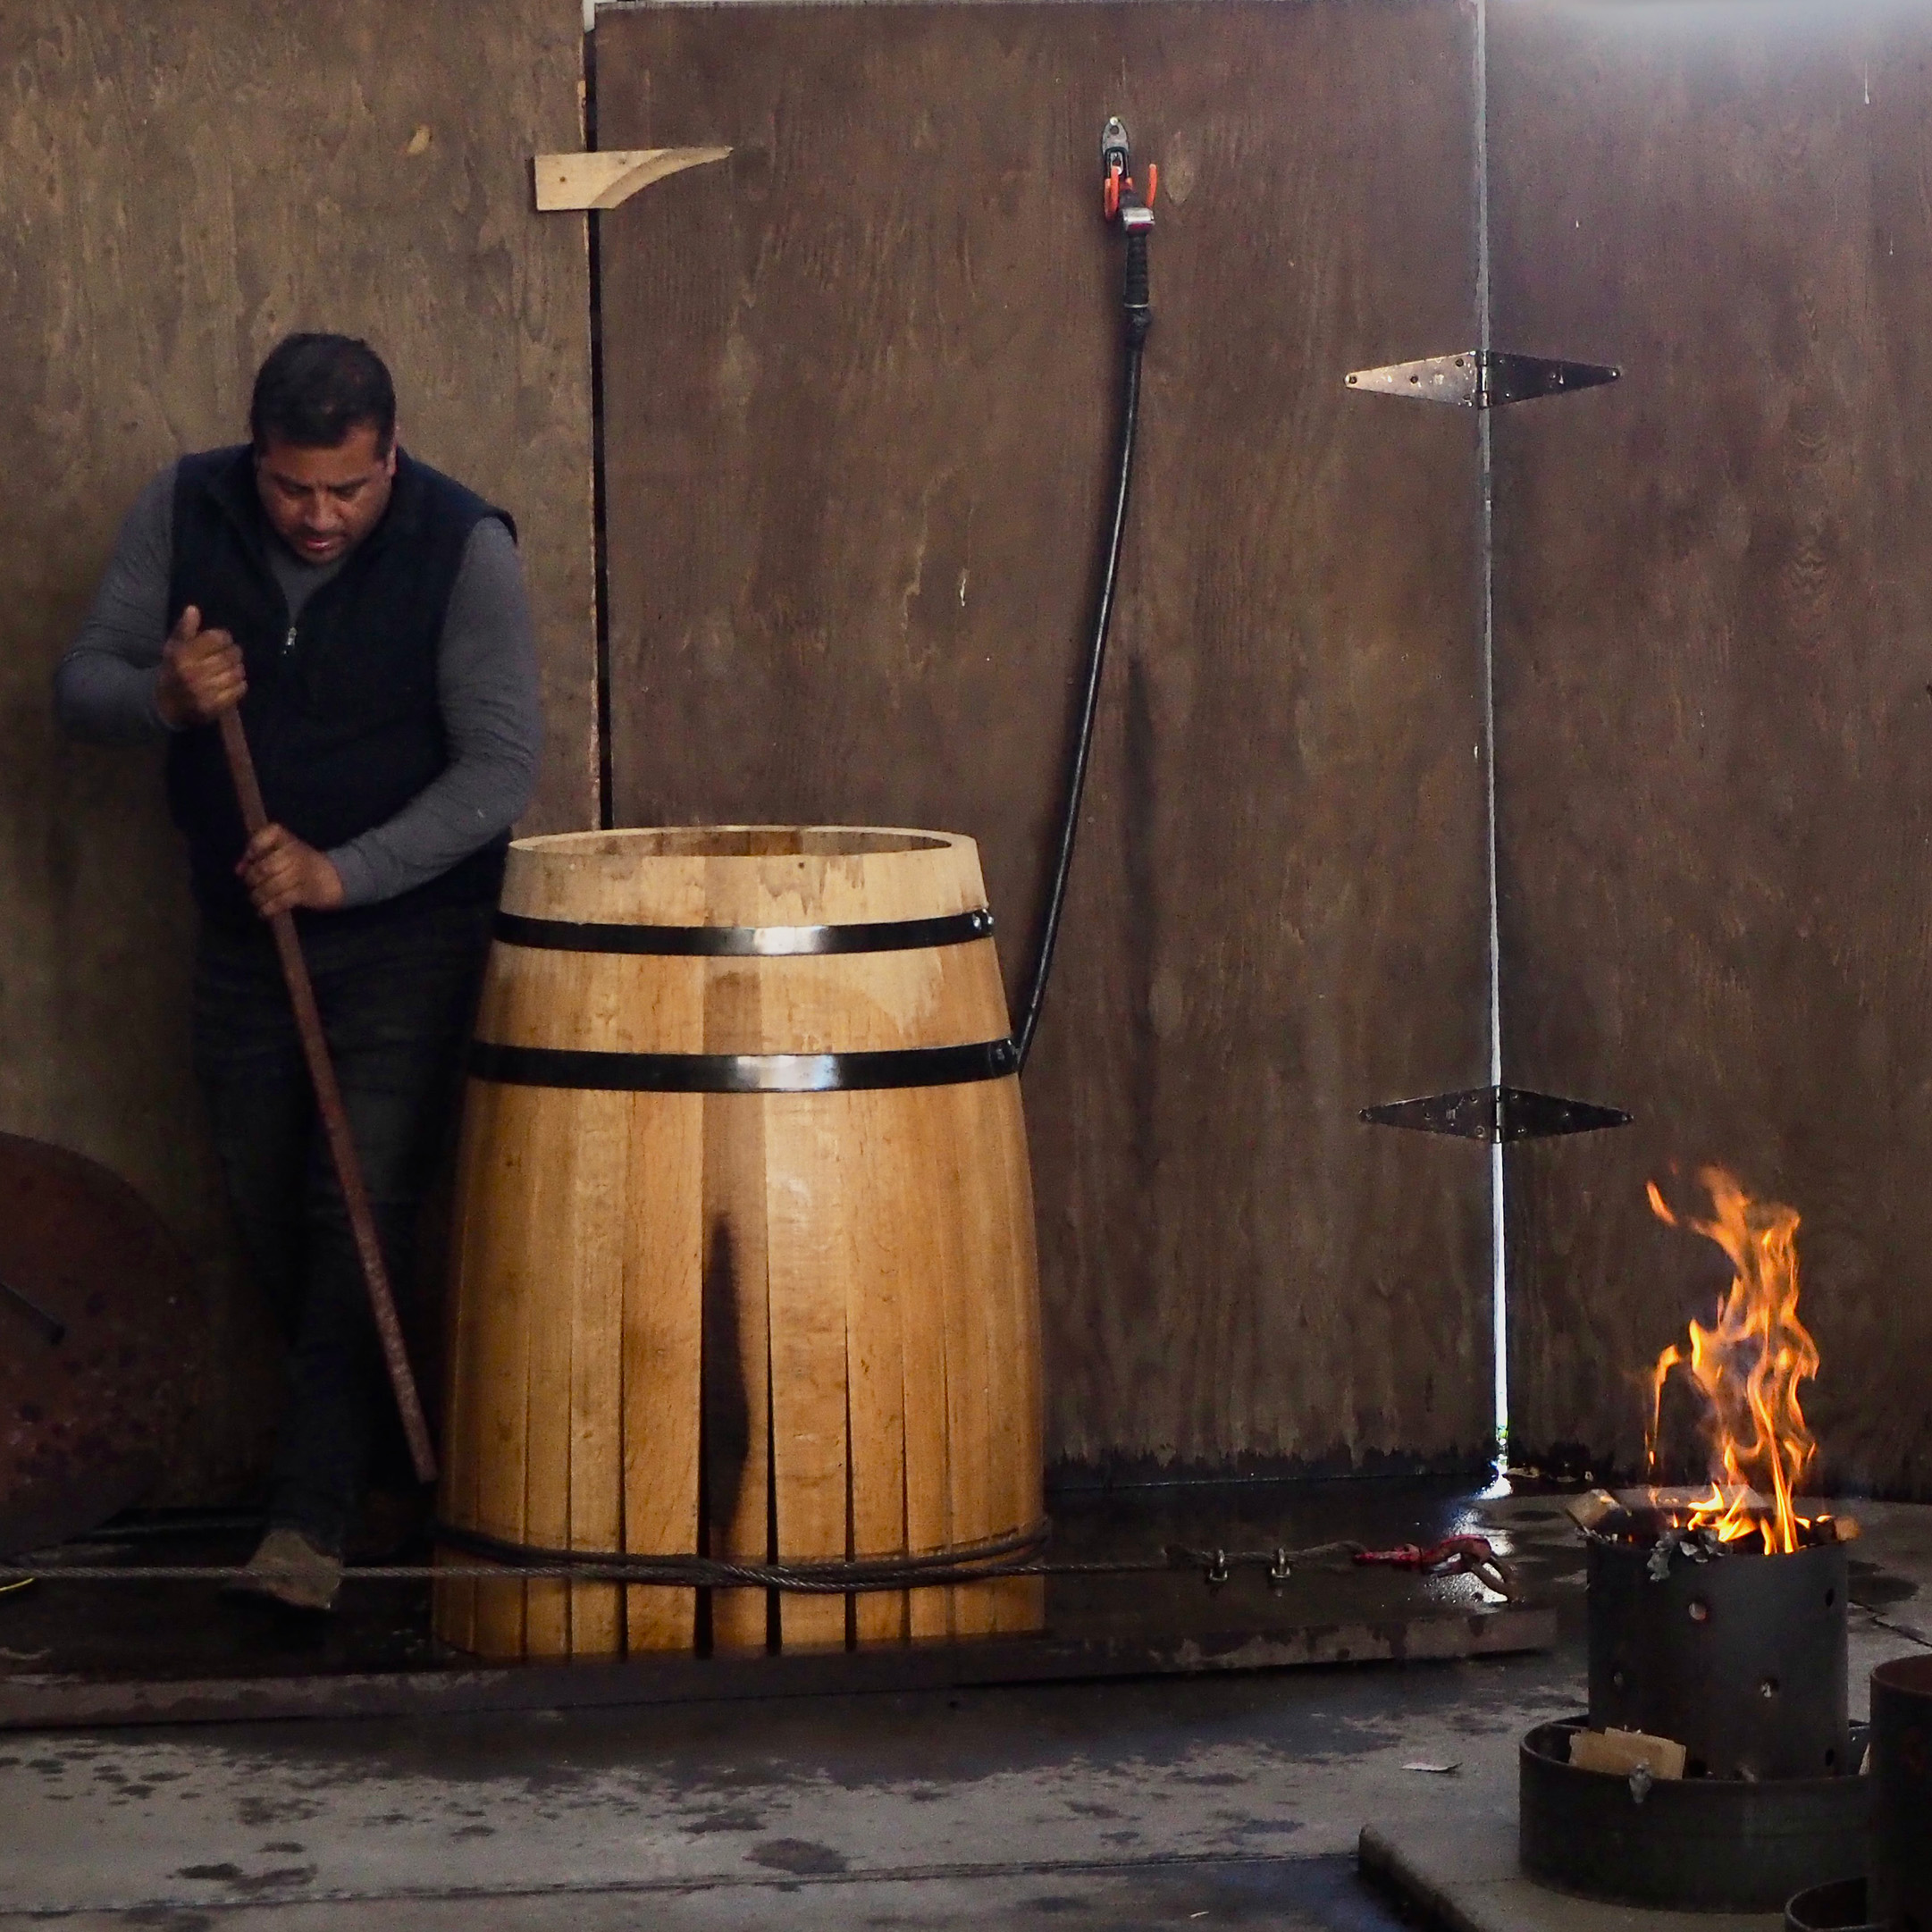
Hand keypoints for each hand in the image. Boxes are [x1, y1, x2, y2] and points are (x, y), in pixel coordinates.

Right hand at [156, 605, 244, 728]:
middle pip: (229, 656)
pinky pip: (238, 691)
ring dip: (238, 669)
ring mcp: (203, 691)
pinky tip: (234, 682)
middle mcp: (192, 673)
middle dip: (234, 653)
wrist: (165, 704)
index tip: (224, 640)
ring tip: (233, 668)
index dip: (224, 637)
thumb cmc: (173, 670)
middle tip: (233, 654)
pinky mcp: (213, 706)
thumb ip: (184, 629)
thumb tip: (193, 609)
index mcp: (182, 655)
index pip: (217, 638)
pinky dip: (240, 685)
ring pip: (236, 673)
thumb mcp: (173, 648)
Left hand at [237, 824, 344, 918]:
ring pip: (271, 885)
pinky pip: (281, 901)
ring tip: (256, 899)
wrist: (334, 877)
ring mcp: (301, 874)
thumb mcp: (284, 852)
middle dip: (252, 879)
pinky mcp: (305, 893)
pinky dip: (268, 908)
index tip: (248, 859)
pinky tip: (264, 911)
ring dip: (258, 896)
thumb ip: (259, 856)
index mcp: (289, 840)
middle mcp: (295, 854)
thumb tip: (238, 869)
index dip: (255, 846)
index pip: (270, 833)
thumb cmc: (302, 863)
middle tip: (252, 885)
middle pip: (265, 867)